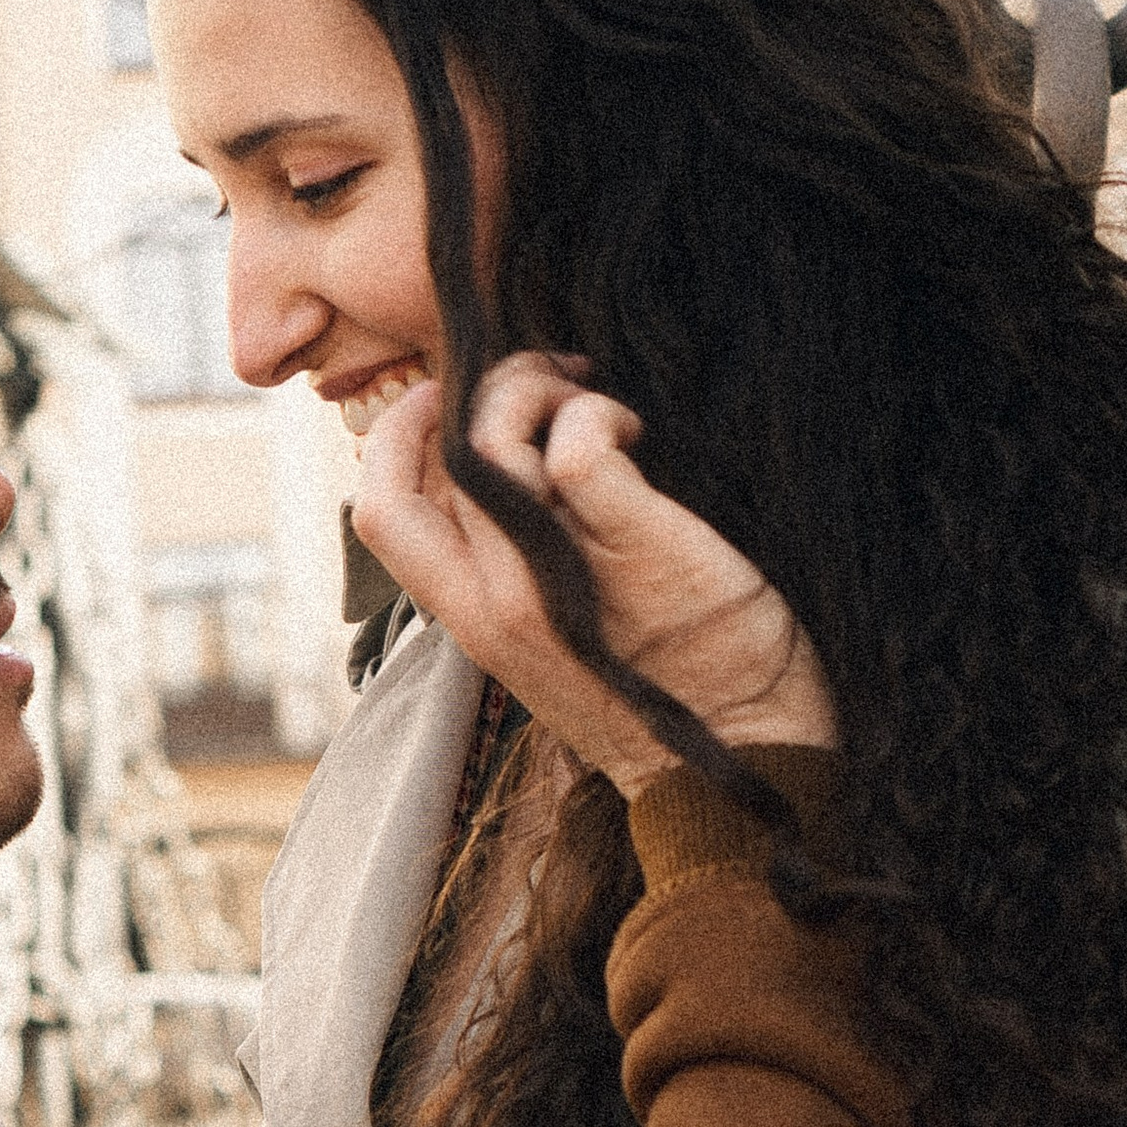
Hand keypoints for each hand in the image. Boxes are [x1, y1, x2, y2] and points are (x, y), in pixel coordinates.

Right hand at [351, 357, 835, 798]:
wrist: (747, 745)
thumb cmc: (664, 682)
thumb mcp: (557, 632)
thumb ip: (513, 566)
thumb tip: (500, 467)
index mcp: (468, 620)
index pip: (379, 511)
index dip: (396, 434)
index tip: (448, 397)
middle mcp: (493, 601)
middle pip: (433, 459)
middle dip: (482, 389)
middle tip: (547, 381)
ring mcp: (552, 572)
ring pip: (491, 438)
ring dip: (538, 391)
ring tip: (593, 401)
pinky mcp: (628, 541)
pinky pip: (577, 444)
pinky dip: (597, 413)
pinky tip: (634, 430)